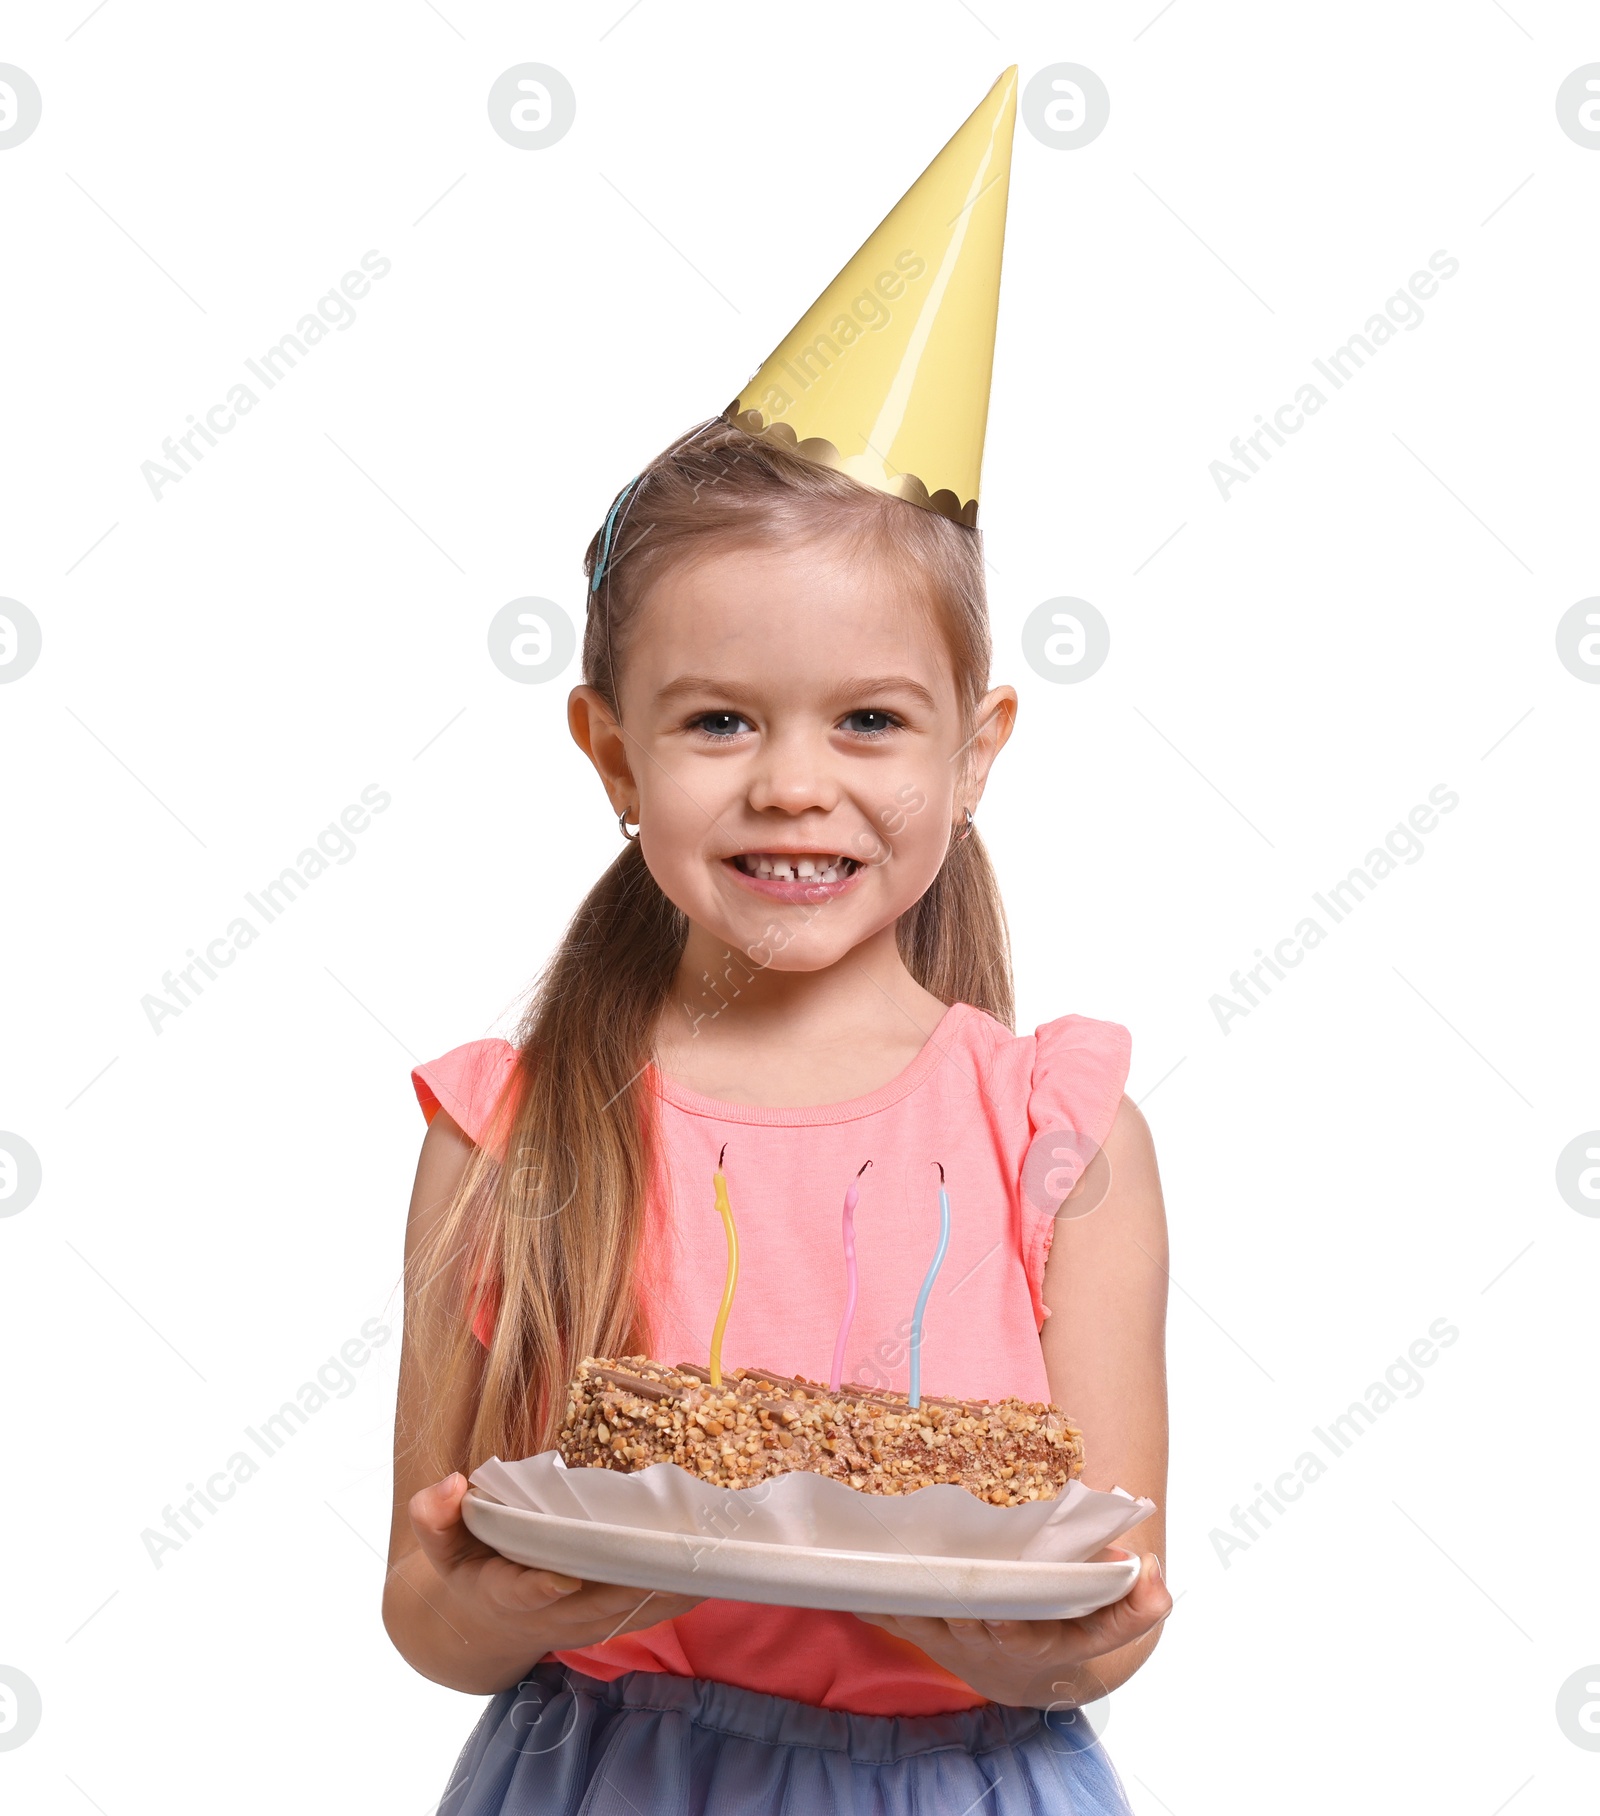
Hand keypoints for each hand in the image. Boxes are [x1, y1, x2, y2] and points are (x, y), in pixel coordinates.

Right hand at [405, 1472, 706, 1672]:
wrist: (483, 1626)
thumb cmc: (466, 1568)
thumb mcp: (439, 1543)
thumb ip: (435, 1516)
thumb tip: (449, 1484)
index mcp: (498, 1592)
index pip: (520, 1592)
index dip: (540, 1587)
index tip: (563, 1576)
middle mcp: (546, 1614)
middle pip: (591, 1604)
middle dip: (628, 1583)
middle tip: (667, 1555)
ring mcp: (579, 1623)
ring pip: (626, 1613)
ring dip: (663, 1592)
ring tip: (703, 1561)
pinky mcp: (604, 1623)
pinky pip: (643, 1615)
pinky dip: (674, 1598)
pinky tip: (710, 1575)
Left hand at [853, 1548, 1170, 1707]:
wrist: (1034, 1669)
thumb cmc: (1072, 1629)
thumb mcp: (1110, 1620)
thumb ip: (1136, 1603)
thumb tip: (1151, 1572)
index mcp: (1040, 1641)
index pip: (1033, 1635)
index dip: (1016, 1624)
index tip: (1004, 1608)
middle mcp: (991, 1643)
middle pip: (967, 1621)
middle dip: (951, 1595)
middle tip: (933, 1565)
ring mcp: (952, 1639)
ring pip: (923, 1617)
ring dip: (901, 1593)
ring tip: (879, 1558)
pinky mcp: (924, 1630)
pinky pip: (893, 1616)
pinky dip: (871, 1599)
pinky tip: (845, 1579)